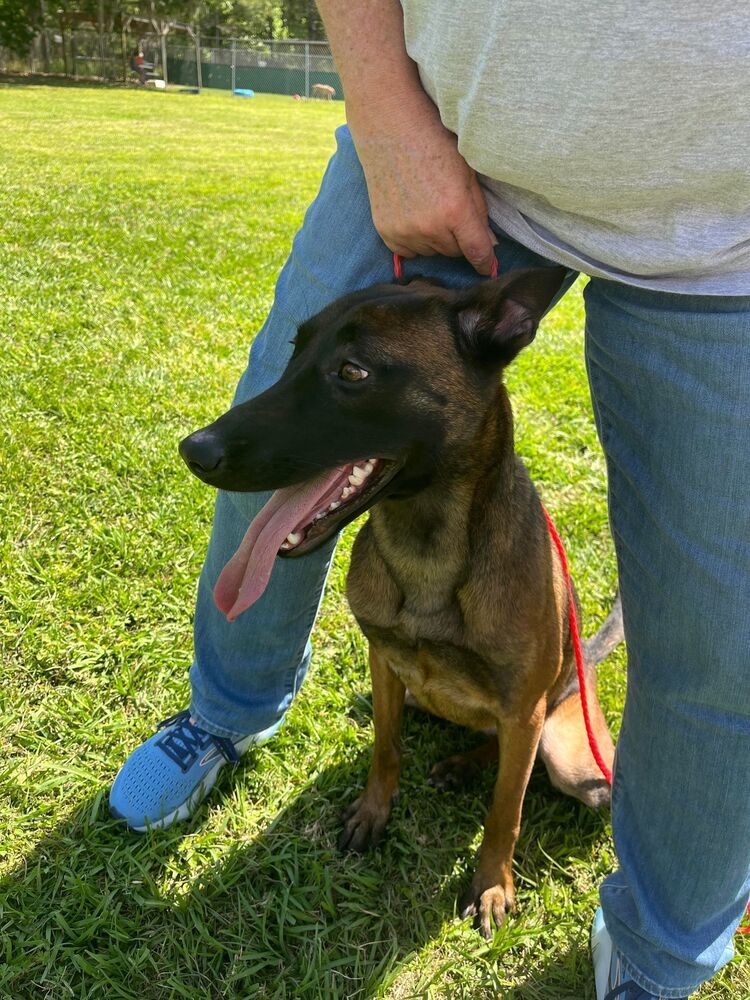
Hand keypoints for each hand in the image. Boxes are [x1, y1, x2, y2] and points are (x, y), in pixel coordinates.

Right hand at [350, 92, 496, 274]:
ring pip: (432, 252)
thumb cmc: (434, 142)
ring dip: (435, 238)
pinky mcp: (386, 232)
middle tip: (451, 211)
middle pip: (454, 252)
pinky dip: (414, 239)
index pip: (477, 252)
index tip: (489, 268)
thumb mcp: (467, 173)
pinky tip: (413, 213)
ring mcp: (405, 231)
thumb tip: (488, 244)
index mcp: (455, 210)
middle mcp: (429, 227)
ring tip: (429, 207)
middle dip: (458, 238)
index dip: (486, 263)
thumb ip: (479, 211)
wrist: (389, 128)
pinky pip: (409, 250)